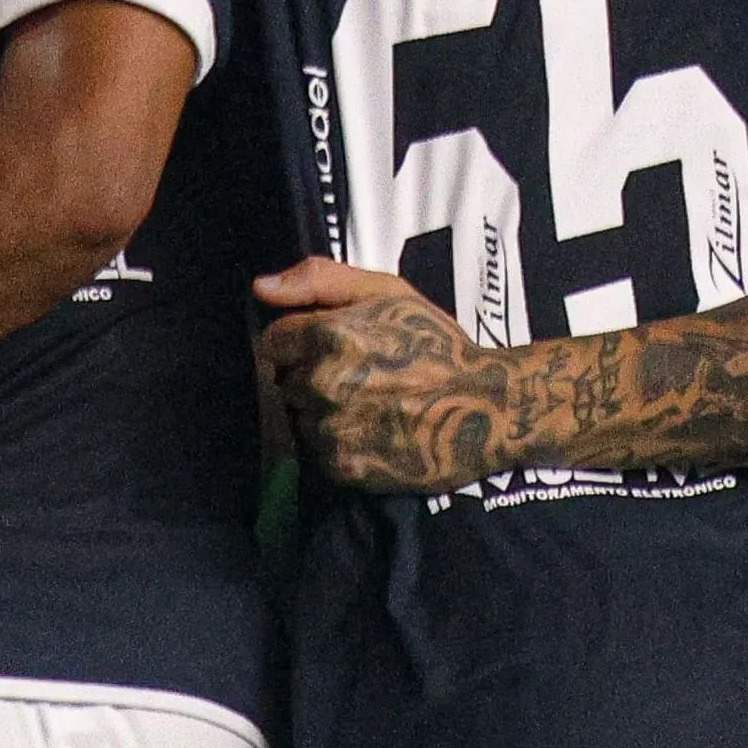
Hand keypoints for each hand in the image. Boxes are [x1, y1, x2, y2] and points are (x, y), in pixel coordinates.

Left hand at [253, 259, 502, 491]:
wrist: (487, 405)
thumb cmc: (436, 342)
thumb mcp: (386, 290)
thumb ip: (318, 279)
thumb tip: (259, 288)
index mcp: (328, 335)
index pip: (273, 344)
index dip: (297, 346)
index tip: (327, 351)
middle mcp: (323, 383)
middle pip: (286, 384)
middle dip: (311, 379)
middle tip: (358, 379)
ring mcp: (332, 428)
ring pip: (301, 421)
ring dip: (324, 416)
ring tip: (370, 408)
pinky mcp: (345, 467)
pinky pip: (320, 455)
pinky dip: (340, 447)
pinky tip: (373, 434)